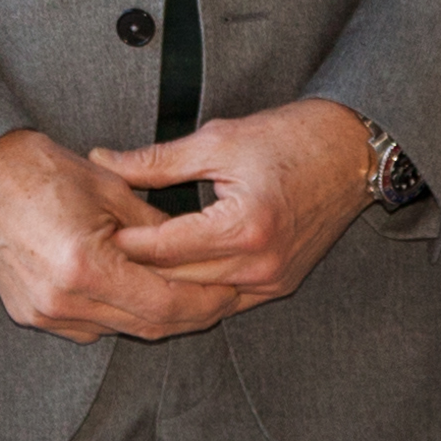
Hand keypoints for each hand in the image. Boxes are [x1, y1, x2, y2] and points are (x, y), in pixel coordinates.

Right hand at [0, 128, 240, 342]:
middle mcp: (63, 301)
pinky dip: (119, 314)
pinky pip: (90, 326)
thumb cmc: (42, 169)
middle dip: (190, 314)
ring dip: (156, 315)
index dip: (206, 301)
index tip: (233, 291)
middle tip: (223, 299)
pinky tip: (138, 292)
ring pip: (120, 329)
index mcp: (86, 267)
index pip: (165, 304)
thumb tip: (197, 253)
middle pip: (147, 326)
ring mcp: (43, 312)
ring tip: (189, 294)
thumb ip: (158, 230)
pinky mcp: (30, 314)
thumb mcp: (112, 190)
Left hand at [88, 100, 374, 311]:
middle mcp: (260, 263)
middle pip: (177, 283)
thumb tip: (103, 162)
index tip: (88, 235)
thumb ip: (157, 161)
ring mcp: (273, 281)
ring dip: (161, 289)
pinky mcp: (279, 286)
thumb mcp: (218, 140)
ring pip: (199, 301)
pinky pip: (225, 302)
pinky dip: (194, 294)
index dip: (123, 242)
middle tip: (92, 259)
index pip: (165, 247)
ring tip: (119, 275)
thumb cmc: (289, 138)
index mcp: (244, 225)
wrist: (351, 152)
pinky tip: (163, 283)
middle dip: (133, 271)